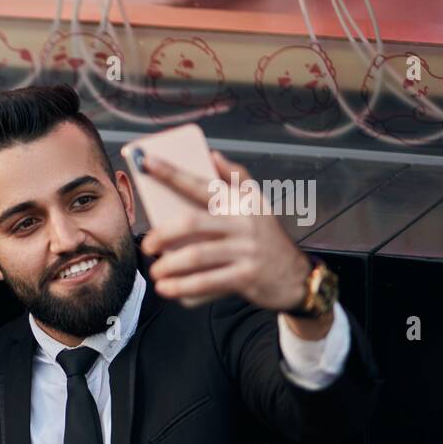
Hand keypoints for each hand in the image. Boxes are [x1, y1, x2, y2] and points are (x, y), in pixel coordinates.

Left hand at [140, 150, 311, 311]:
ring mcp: (246, 250)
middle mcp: (244, 223)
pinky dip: (183, 287)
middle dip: (162, 233)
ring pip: (196, 255)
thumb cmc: (265, 238)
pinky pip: (207, 282)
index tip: (146, 162)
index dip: (171, 172)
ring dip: (169, 266)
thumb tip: (212, 154)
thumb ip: (235, 178)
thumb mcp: (257, 205)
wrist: (296, 277)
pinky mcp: (247, 276)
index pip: (201, 183)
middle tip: (147, 245)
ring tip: (155, 272)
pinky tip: (168, 289)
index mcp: (241, 202)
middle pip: (192, 223)